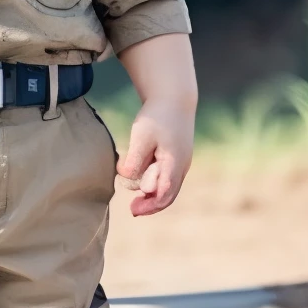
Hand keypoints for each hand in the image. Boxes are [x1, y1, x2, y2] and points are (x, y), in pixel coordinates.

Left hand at [115, 98, 193, 216]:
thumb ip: (134, 159)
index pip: (165, 193)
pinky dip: (156, 182)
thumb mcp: (142, 136)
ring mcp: (182, 161)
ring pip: (169, 186)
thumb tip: (125, 178)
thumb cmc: (157, 115)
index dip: (150, 205)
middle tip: (133, 209)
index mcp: (175, 163)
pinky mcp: (177, 156)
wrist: (174, 96)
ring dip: (153, 193)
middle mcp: (182, 166)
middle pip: (169, 194)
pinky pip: (168, 176)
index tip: (134, 210)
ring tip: (137, 198)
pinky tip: (142, 180)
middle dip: (151, 204)